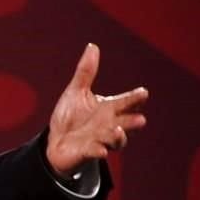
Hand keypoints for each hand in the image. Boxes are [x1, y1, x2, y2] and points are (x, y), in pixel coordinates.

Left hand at [46, 44, 148, 176]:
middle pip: (126, 123)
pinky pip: (95, 153)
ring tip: (119, 130)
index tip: (143, 93)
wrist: (56, 141)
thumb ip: (86, 72)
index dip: (134, 98)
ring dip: (118, 136)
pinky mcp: (88, 152)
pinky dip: (98, 151)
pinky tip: (100, 151)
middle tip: (140, 119)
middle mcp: (109, 125)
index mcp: (108, 109)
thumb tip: (92, 46)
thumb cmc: (70, 117)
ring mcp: (100, 140)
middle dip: (132, 121)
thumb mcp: (76, 92)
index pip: (125, 102)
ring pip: (115, 140)